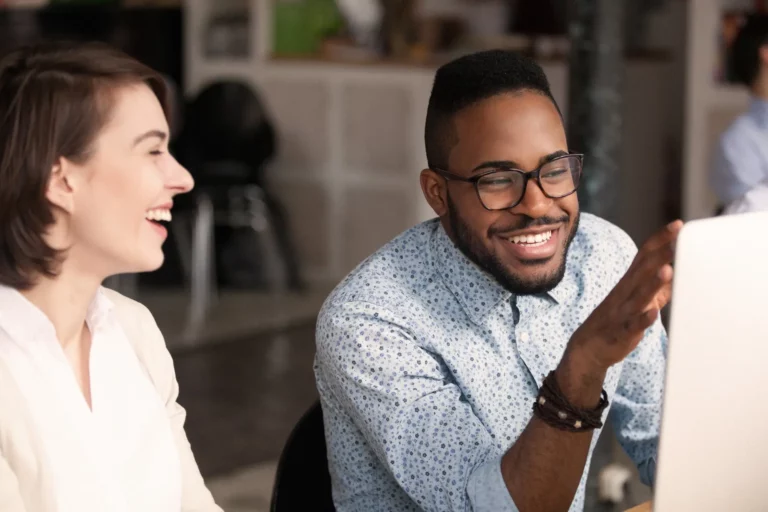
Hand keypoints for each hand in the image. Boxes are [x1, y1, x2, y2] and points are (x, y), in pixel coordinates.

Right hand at [566, 220, 682, 370]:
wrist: (588, 348)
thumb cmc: (617, 321)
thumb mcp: (637, 299)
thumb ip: (658, 287)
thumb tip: (678, 271)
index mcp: (629, 282)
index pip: (645, 255)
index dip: (661, 239)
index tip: (678, 225)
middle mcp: (625, 292)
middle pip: (644, 269)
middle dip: (661, 254)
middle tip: (679, 239)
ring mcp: (623, 312)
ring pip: (639, 295)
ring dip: (653, 283)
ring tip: (667, 271)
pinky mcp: (622, 332)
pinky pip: (633, 325)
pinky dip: (644, 319)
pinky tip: (653, 313)